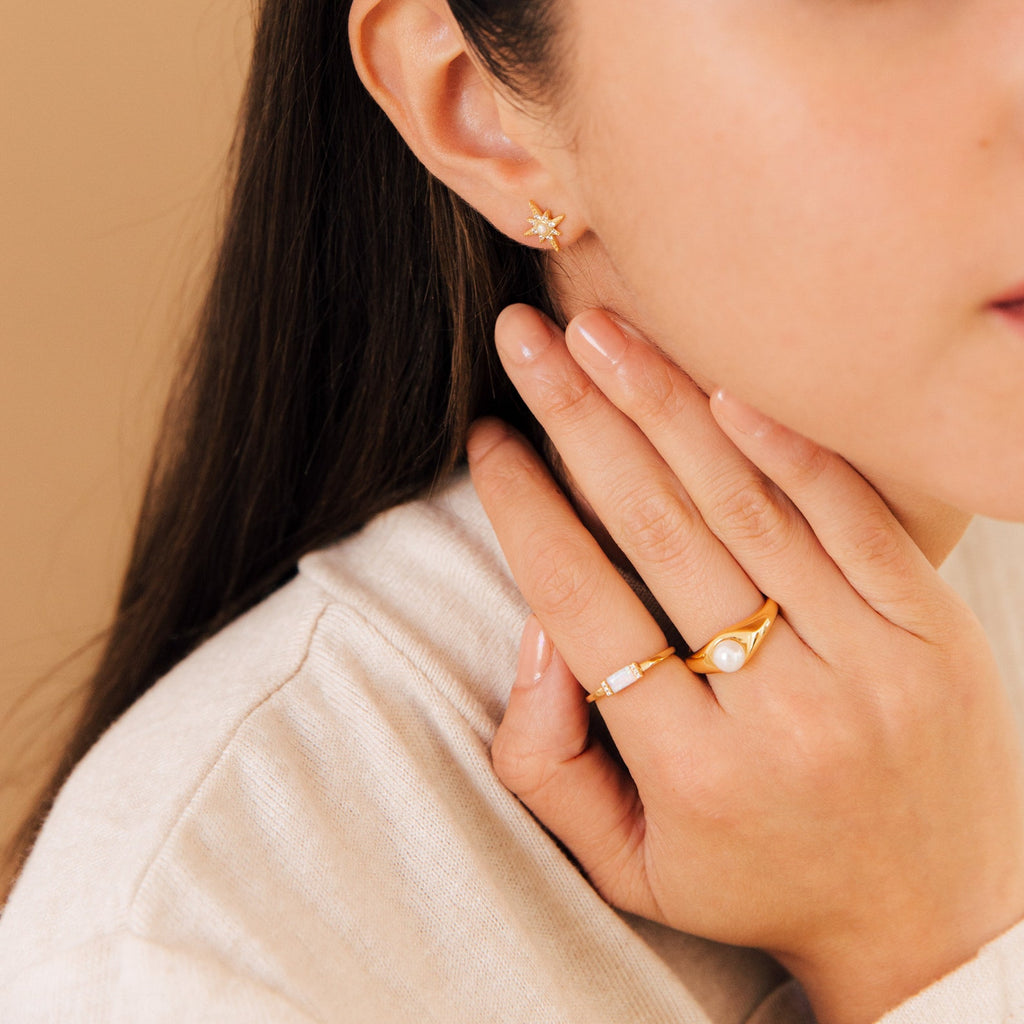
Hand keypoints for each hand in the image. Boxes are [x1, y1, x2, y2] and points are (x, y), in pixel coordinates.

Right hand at [467, 305, 1023, 1023]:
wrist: (933, 920)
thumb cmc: (760, 884)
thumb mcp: (628, 865)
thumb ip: (547, 763)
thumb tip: (534, 630)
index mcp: (697, 774)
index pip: (584, 607)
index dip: (525, 511)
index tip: (487, 440)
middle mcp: (785, 713)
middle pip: (658, 532)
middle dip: (578, 419)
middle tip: (526, 341)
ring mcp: (871, 664)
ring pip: (746, 506)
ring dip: (662, 405)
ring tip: (600, 332)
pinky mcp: (932, 631)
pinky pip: (852, 515)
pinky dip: (784, 442)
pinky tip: (719, 384)